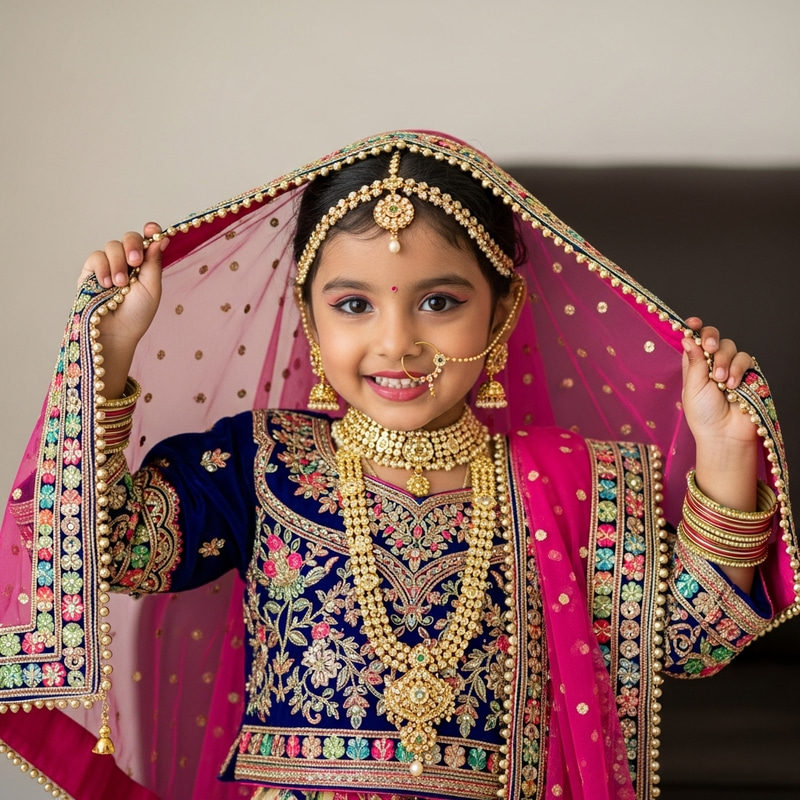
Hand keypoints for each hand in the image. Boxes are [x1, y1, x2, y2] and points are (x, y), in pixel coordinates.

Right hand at [78, 222, 168, 397]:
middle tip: (135, 262)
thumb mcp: (152, 288)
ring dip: (118, 263)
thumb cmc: (137, 314)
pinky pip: (96, 256)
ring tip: (119, 284)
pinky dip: (102, 267)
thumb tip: (161, 238)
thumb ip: (154, 262)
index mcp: (145, 265)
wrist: (115, 332)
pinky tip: (106, 284)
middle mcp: (127, 262)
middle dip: (132, 246)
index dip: (150, 231)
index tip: (152, 230)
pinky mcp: (90, 271)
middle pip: (129, 237)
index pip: (147, 240)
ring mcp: (108, 265)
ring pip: (112, 246)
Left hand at [681, 317, 757, 447]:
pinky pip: (745, 359)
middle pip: (713, 337)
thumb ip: (694, 362)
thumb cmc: (703, 415)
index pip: (694, 341)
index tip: (693, 323)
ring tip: (721, 381)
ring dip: (725, 361)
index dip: (694, 329)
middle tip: (710, 348)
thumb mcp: (692, 387)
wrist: (725, 434)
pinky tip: (733, 385)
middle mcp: (712, 364)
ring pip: (730, 347)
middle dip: (711, 338)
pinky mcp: (748, 373)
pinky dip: (738, 369)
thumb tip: (688, 337)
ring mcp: (731, 367)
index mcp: (694, 366)